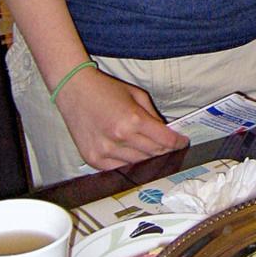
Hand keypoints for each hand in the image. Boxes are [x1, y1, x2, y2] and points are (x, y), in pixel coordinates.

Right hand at [55, 66, 187, 170]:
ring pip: (139, 163)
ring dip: (147, 156)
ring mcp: (105, 151)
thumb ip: (153, 115)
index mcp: (132, 120)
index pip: (165, 140)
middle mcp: (120, 138)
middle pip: (154, 153)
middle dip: (164, 148)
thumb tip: (165, 132)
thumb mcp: (136, 94)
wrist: (73, 90)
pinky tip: (130, 151)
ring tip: (147, 146)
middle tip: (167, 143)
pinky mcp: (94, 159)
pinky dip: (128, 161)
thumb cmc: (104, 89)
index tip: (182, 141)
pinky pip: (119, 167)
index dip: (177, 142)